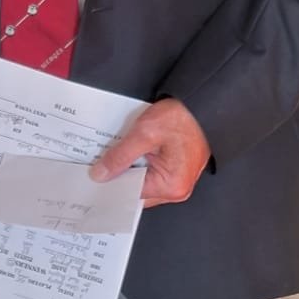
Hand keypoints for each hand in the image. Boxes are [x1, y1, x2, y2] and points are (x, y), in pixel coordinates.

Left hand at [90, 98, 211, 206]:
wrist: (204, 104)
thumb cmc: (184, 116)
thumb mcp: (144, 133)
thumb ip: (120, 156)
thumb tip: (102, 173)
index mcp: (171, 185)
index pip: (130, 195)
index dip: (111, 185)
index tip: (95, 178)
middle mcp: (177, 188)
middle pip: (137, 191)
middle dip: (119, 176)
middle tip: (102, 165)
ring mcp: (179, 180)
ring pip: (143, 181)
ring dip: (129, 169)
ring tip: (119, 155)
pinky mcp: (177, 170)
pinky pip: (152, 173)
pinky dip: (139, 164)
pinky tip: (131, 152)